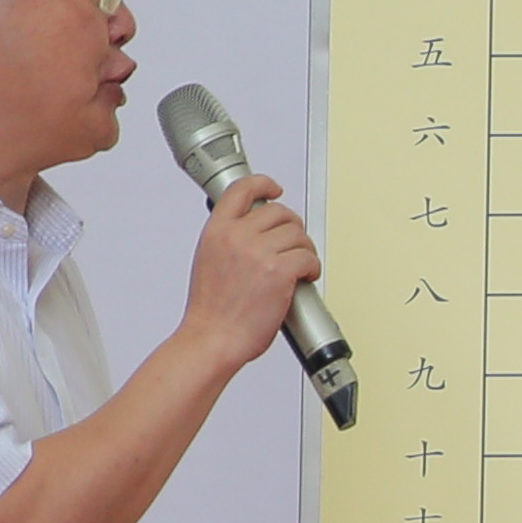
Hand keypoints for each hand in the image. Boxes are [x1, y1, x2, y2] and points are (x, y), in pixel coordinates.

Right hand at [179, 173, 319, 357]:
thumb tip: (251, 235)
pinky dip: (313, 267)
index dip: (263, 184)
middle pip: (279, 212)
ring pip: (298, 234)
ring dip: (304, 249)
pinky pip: (309, 256)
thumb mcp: (208, 261)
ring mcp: (259, 252)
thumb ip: (228, 242)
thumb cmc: (211, 312)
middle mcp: (238, 236)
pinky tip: (306, 276)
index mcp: (217, 231)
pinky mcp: (280, 271)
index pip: (242, 190)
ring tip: (299, 266)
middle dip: (292, 227)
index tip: (274, 189)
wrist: (212, 338)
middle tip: (293, 244)